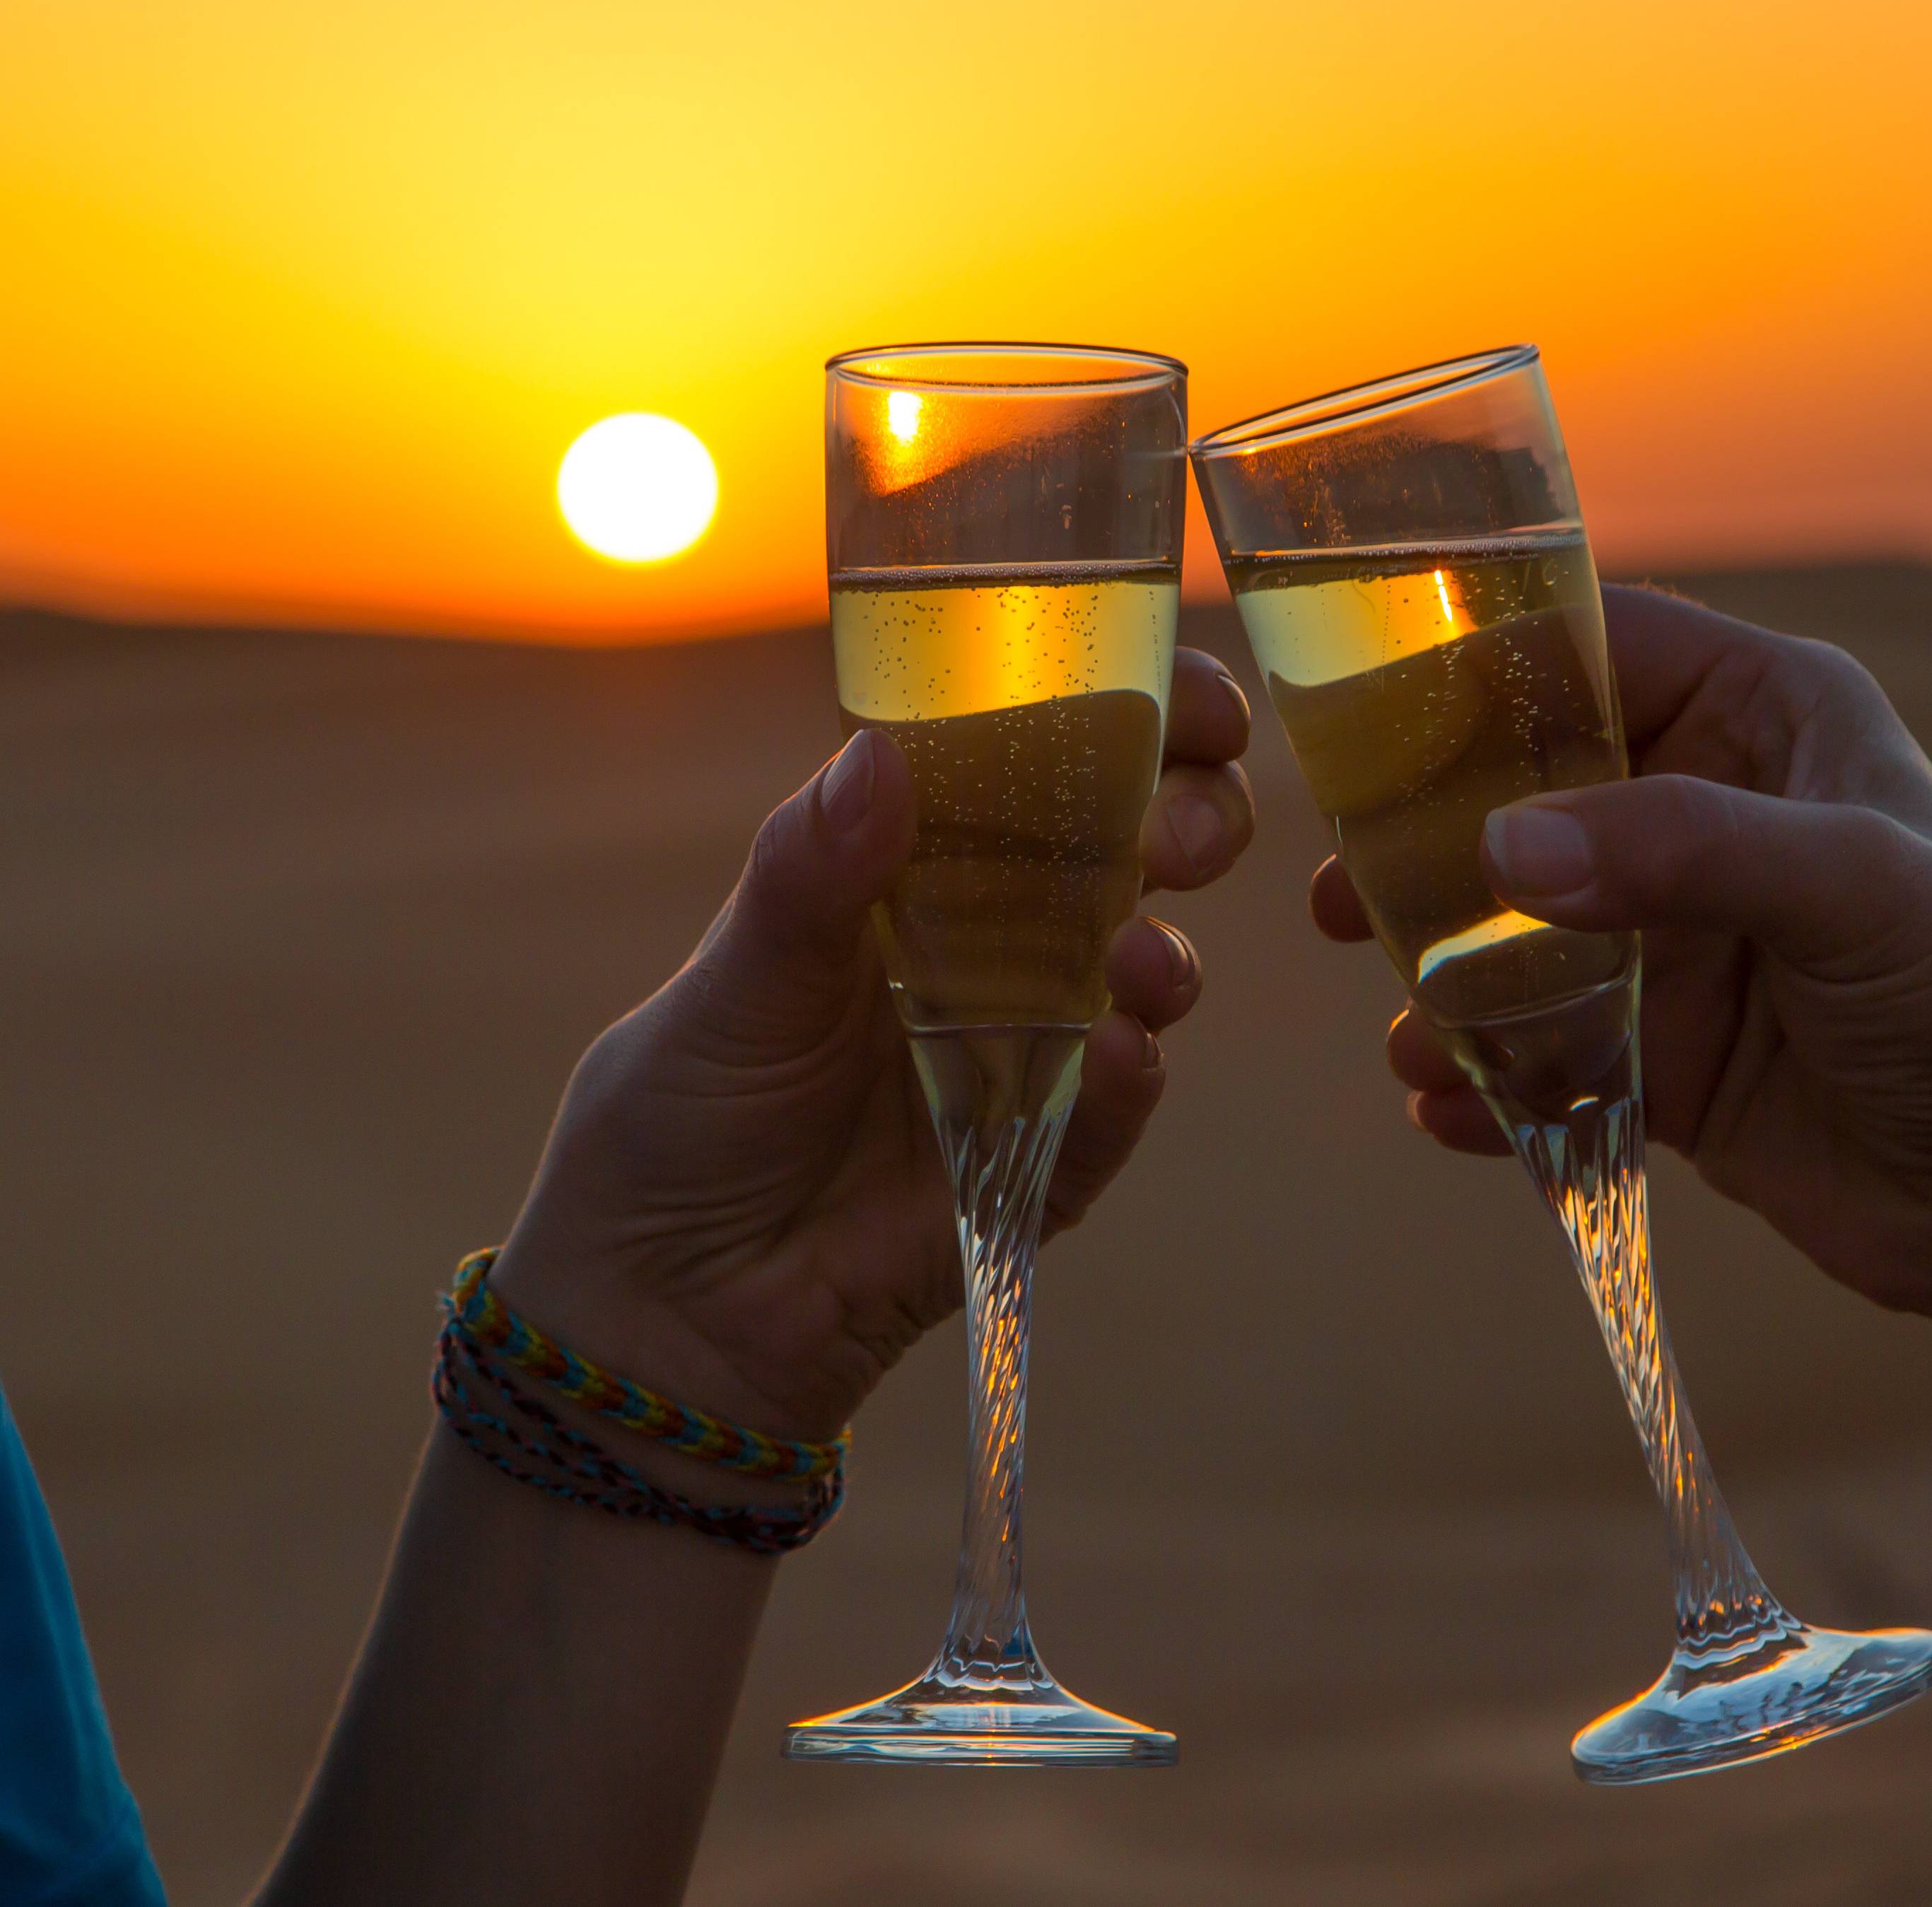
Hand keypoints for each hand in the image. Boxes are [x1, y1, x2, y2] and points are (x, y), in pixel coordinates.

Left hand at [492, 650, 1255, 1443]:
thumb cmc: (678, 1116)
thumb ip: (810, 873)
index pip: (1050, 754)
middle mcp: (997, 939)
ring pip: (1150, 971)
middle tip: (1184, 831)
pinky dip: (1131, 1083)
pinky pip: (1111, 1112)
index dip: (1139, 711)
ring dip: (1171, 955)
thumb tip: (881, 757)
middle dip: (1192, 818)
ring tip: (1143, 963)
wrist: (658, 1309)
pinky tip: (1126, 1056)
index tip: (1194, 701)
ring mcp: (1031, 1049)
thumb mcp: (731, 980)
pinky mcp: (1043, 1161)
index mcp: (924, 859)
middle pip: (1137, 847)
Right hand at [1315, 587, 1931, 1329]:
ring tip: (1410, 1024)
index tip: (1358, 706)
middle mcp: (1713, 814)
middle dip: (1428, 844)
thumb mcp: (1853, 890)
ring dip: (1445, 977)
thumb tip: (1502, 850)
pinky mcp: (1669, 1061)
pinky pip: (1543, 1054)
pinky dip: (1486, 1082)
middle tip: (1343, 893)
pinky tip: (1449, 1108)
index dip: (1477, 662)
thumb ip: (1681, 852)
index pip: (1594, 644)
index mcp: (1767, 717)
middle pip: (1523, 794)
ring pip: (1517, 933)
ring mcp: (1682, 943)